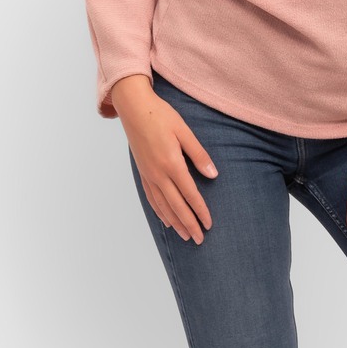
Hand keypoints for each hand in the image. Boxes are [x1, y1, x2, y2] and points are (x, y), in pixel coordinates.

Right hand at [111, 75, 218, 244]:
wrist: (134, 108)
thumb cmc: (161, 116)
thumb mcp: (184, 131)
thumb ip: (199, 154)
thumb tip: (213, 174)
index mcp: (171, 163)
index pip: (190, 194)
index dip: (200, 210)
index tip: (209, 224)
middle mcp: (158, 174)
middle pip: (176, 206)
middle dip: (189, 224)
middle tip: (200, 239)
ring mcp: (148, 175)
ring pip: (163, 206)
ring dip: (175, 222)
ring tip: (186, 236)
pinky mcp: (142, 173)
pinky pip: (152, 199)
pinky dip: (160, 212)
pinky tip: (166, 221)